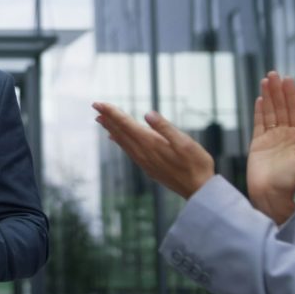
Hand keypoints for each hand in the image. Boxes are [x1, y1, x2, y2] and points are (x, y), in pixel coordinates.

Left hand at [92, 102, 214, 198]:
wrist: (198, 190)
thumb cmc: (196, 164)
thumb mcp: (185, 142)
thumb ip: (165, 128)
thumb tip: (147, 114)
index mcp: (150, 143)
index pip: (126, 124)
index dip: (112, 112)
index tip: (98, 103)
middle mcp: (143, 152)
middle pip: (120, 131)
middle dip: (108, 117)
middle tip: (95, 106)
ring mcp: (144, 161)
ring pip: (122, 141)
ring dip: (111, 128)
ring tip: (101, 119)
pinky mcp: (148, 166)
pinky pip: (128, 150)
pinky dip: (119, 141)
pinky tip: (115, 138)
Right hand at [247, 72, 294, 223]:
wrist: (270, 194)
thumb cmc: (290, 180)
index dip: (291, 94)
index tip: (287, 79)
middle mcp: (286, 134)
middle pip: (282, 107)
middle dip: (278, 90)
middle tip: (273, 74)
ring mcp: (271, 138)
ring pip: (270, 112)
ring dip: (268, 96)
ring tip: (265, 80)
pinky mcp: (258, 143)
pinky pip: (259, 122)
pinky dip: (259, 110)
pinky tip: (259, 99)